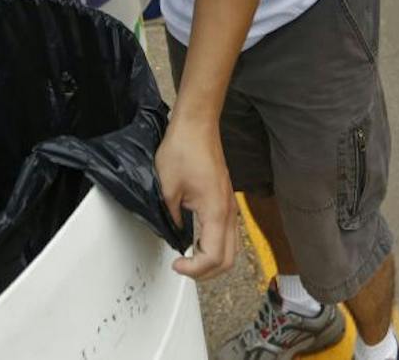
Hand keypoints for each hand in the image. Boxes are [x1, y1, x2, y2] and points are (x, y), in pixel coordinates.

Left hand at [155, 116, 236, 280]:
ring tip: (189, 260)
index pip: (213, 257)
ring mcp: (230, 206)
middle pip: (228, 259)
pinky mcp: (225, 200)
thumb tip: (173, 236)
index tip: (176, 264)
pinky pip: (228, 234)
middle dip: (206, 273)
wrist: (197, 125)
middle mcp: (229, 211)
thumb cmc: (184, 149)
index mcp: (216, 211)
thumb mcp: (167, 189)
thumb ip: (171, 219)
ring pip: (231, 248)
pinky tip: (197, 242)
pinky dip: (215, 246)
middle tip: (183, 268)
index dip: (194, 270)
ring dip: (212, 261)